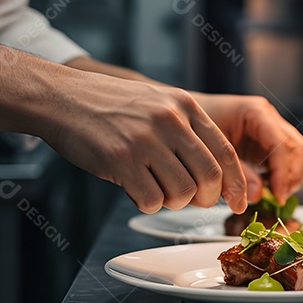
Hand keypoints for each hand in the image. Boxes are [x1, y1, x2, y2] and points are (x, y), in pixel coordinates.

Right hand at [40, 74, 247, 213]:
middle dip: (207, 199)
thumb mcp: (158, 102)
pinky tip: (135, 189)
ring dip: (173, 202)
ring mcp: (145, 140)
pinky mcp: (121, 160)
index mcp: (185, 106)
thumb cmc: (110, 105)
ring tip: (155, 189)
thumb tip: (215, 177)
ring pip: (182, 193)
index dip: (236, 183)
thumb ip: (187, 131)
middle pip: (209, 176)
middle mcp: (170, 121)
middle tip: (194, 201)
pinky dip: (147, 204)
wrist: (62, 98)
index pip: (225, 152)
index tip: (240, 202)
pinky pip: (151, 200)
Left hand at [191, 93, 302, 202]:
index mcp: (255, 112)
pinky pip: (283, 159)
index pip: (281, 144)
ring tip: (273, 196)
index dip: (283, 172)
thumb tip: (258, 195)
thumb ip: (236, 172)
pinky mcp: (266, 142)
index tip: (278, 195)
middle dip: (290, 176)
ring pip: (295, 153)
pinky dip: (280, 175)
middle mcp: (267, 117)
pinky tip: (266, 188)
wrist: (182, 117)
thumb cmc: (192, 126)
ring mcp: (269, 128)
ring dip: (288, 176)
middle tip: (278, 199)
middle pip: (296, 147)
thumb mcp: (211, 150)